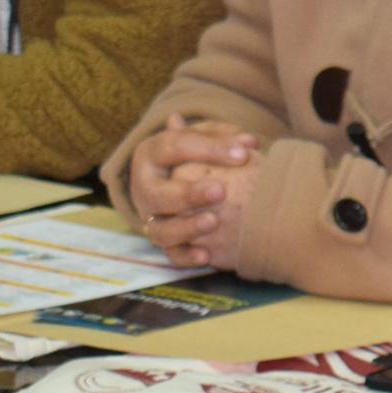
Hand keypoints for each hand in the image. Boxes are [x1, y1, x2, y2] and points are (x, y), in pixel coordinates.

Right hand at [129, 114, 259, 268]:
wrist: (184, 178)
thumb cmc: (199, 152)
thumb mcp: (207, 137)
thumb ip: (224, 136)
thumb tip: (246, 142)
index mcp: (151, 154)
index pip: (173, 147)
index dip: (208, 149)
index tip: (243, 154)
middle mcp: (145, 188)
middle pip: (157, 193)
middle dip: (188, 194)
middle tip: (221, 191)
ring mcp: (152, 217)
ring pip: (160, 229)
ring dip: (186, 227)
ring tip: (214, 222)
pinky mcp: (165, 240)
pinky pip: (171, 253)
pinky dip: (187, 256)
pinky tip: (207, 256)